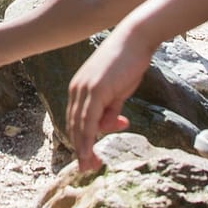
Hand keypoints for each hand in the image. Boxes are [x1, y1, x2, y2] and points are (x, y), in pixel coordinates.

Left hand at [66, 28, 152, 170]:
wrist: (134, 40)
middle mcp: (77, 89)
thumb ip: (110, 109)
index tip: (89, 157)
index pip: (75, 120)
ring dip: (84, 148)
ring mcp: (85, 88)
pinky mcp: (95, 89)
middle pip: (74, 125)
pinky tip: (91, 152)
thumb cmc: (127, 63)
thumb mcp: (117, 91)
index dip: (80, 141)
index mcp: (79, 88)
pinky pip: (88, 119)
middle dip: (81, 149)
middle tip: (89, 167)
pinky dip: (88, 138)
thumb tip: (108, 127)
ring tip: (92, 165)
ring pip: (79, 125)